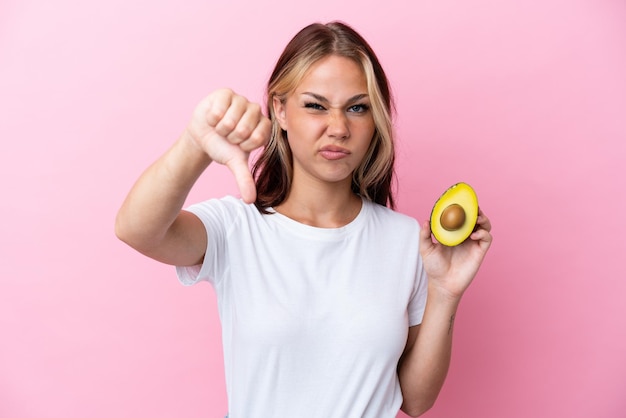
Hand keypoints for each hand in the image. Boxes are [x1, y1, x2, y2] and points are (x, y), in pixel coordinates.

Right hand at [185, 88, 270, 202]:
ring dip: (221, 128)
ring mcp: (241, 99)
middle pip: (244, 129)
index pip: (258, 137)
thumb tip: (250, 201)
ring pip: (231, 120)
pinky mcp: (226, 93)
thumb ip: (245, 180)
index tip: (239, 145)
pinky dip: (213, 118)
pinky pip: (220, 109)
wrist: (203, 136)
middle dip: (231, 137)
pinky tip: (213, 118)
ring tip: (220, 127)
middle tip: (228, 136)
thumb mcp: (234, 163)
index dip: (244, 145)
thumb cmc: (223, 147)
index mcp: (264, 125)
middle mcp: (255, 110)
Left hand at [419, 208, 492, 298]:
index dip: (463, 208)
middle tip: (472, 207)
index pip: (461, 216)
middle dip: (476, 210)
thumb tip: (426, 221)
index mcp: (453, 232)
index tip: (460, 201)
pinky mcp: (479, 251)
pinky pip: (487, 238)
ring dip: (483, 219)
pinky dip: (483, 233)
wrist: (442, 284)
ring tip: (476, 218)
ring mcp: (473, 243)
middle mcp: (465, 236)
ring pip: (484, 225)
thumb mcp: (426, 249)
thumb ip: (425, 235)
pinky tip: (474, 235)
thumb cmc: (434, 267)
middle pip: (475, 218)